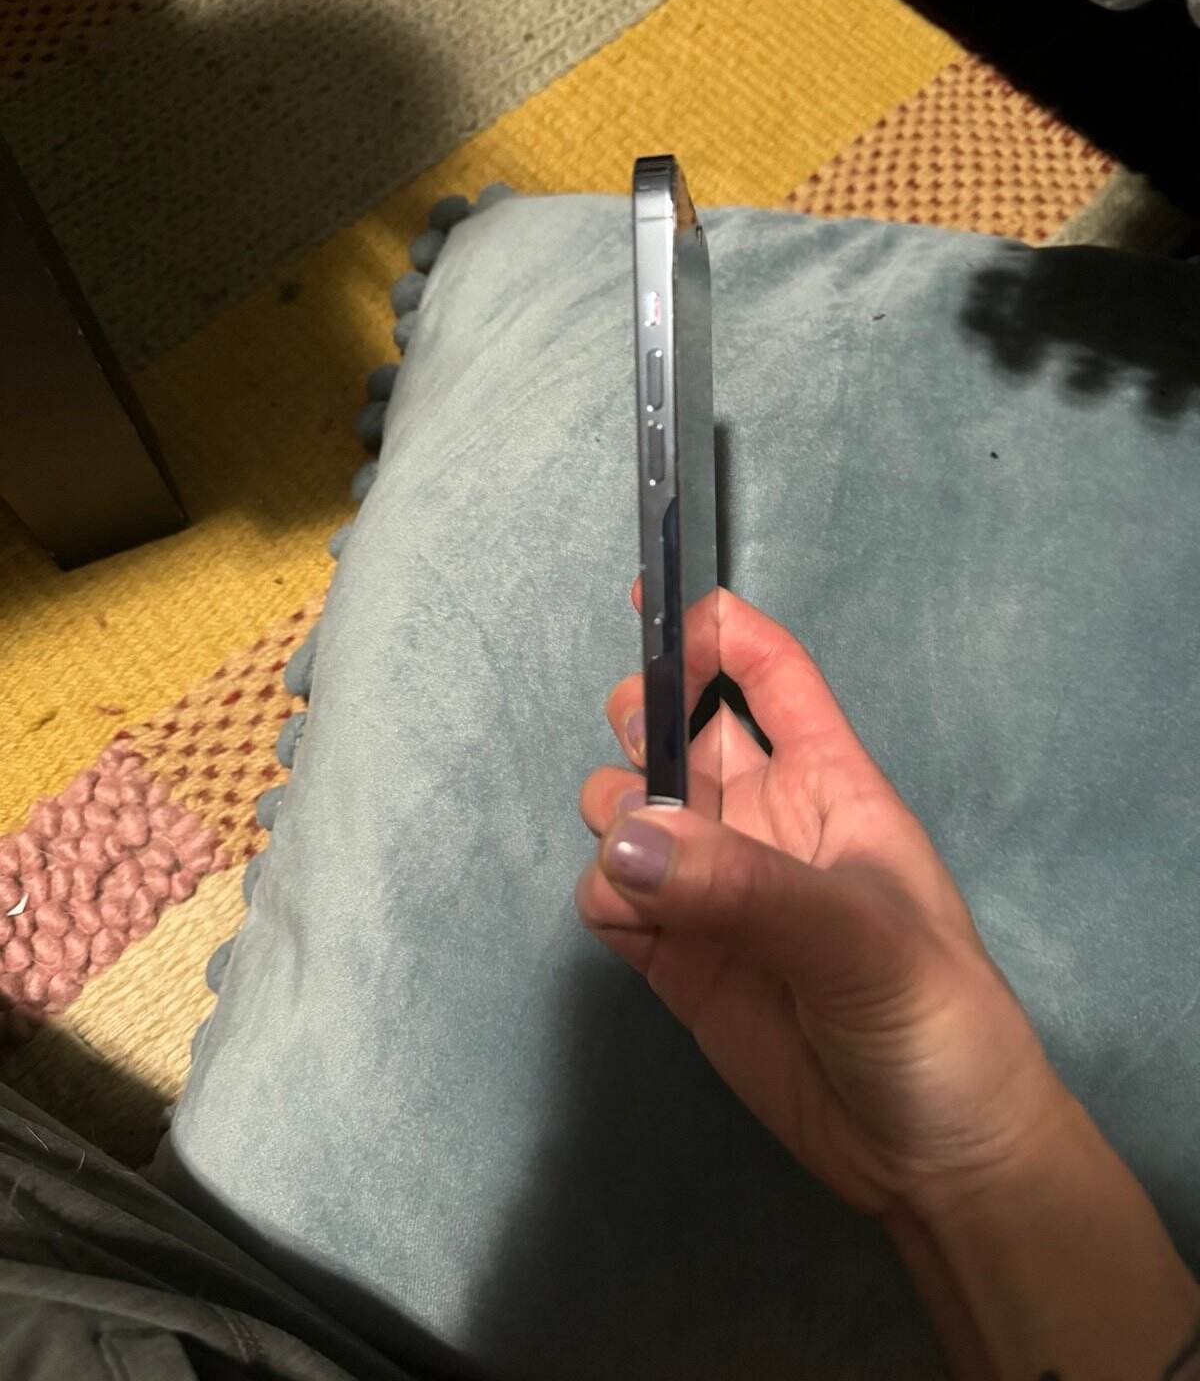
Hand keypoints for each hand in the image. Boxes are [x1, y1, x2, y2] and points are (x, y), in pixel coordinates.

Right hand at [577, 582, 1072, 1220]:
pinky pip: (613, 894)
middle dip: (640, 720)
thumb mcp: (858, 936)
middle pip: (676, 731)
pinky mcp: (675, 955)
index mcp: (826, 780)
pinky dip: (606, 893)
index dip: (714, 630)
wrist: (931, 1157)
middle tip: (640, 755)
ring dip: (615, 812)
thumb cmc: (930, 1015)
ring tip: (638, 860)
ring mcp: (713, 887)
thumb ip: (743, 883)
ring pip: (631, 810)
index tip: (650, 608)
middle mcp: (760, 819)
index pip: (769, 672)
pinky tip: (631, 921)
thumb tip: (623, 834)